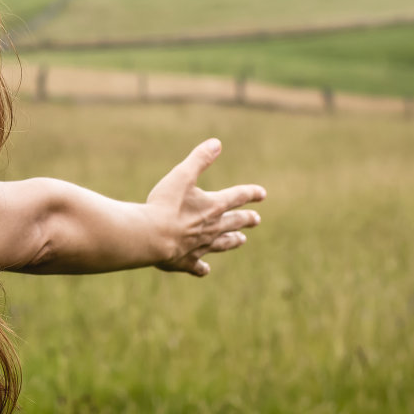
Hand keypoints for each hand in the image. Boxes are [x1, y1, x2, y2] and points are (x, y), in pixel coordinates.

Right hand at [146, 138, 265, 276]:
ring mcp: (200, 246)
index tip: (262, 194)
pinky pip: (198, 266)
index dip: (250, 193)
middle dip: (245, 219)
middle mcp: (212, 227)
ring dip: (232, 241)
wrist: (151, 236)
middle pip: (234, 222)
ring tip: (241, 241)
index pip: (238, 197)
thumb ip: (199, 159)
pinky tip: (205, 269)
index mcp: (213, 206)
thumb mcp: (182, 175)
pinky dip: (202, 268)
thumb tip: (216, 143)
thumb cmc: (165, 204)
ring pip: (222, 244)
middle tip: (256, 220)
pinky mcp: (186, 261)